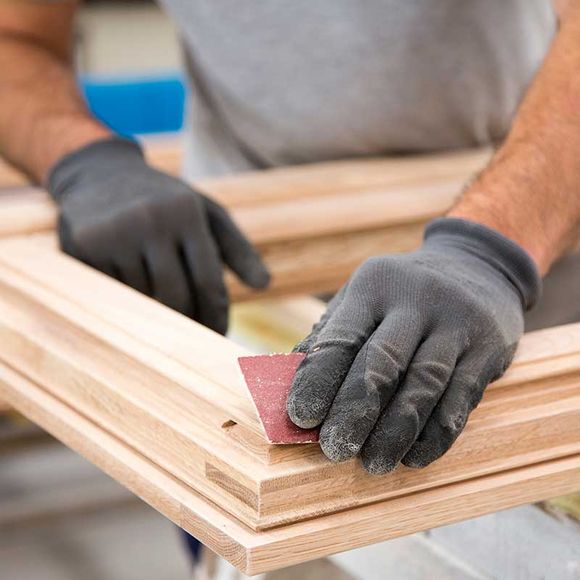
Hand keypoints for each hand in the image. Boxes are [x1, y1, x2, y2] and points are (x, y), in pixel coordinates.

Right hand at [47, 137, 268, 333]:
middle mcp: (151, 220)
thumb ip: (238, 249)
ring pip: (143, 300)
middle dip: (188, 323)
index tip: (219, 336)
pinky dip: (126, 297)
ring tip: (159, 299)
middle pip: (176, 298)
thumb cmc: (167, 202)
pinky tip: (129, 283)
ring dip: (155, 309)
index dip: (216, 317)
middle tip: (194, 336)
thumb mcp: (206, 214)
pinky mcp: (84, 246)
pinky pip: (112, 293)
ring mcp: (114, 233)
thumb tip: (265, 285)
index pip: (209, 282)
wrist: (100, 173)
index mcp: (187, 213)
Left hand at [287, 218, 540, 473]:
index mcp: (374, 285)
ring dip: (395, 432)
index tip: (300, 418)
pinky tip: (414, 456)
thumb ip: (330, 335)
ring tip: (374, 463)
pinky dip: (436, 434)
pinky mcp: (488, 346)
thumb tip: (290, 388)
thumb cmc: (400, 293)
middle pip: (382, 362)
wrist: (475, 264)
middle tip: (334, 450)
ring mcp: (457, 321)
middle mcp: (416, 299)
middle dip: (355, 412)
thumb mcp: (363, 296)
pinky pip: (461, 398)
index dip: (318, 379)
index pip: (342, 336)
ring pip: (424, 384)